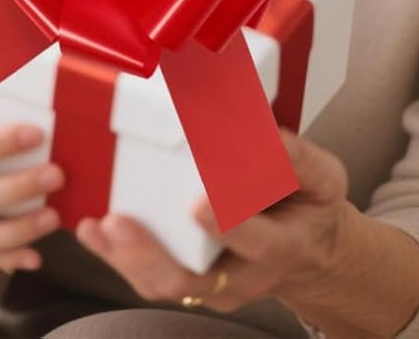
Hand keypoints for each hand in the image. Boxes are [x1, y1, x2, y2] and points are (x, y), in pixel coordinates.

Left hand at [76, 128, 349, 311]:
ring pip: (164, 284)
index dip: (226, 225)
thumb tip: (268, 134)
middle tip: (120, 223)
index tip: (199, 202)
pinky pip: (151, 276)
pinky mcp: (189, 278)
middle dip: (151, 255)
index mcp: (281, 246)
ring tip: (98, 228)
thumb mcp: (324, 180)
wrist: (310, 253)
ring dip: (125, 259)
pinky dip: (119, 256)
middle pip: (192, 279)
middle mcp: (242, 274)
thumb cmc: (310, 208)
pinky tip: (94, 231)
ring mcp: (211, 284)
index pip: (255, 242)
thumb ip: (300, 158)